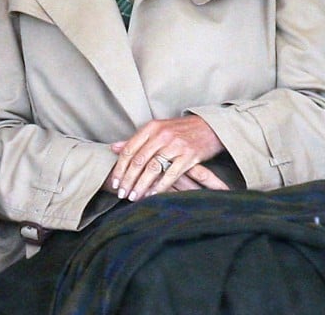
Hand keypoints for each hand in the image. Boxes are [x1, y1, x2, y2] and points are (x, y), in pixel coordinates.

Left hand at [108, 115, 224, 200]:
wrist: (210, 126)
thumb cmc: (182, 130)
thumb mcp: (158, 130)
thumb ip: (136, 140)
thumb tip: (113, 148)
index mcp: (152, 128)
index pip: (129, 150)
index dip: (119, 169)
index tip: (115, 183)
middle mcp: (162, 135)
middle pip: (139, 161)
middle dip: (128, 180)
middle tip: (122, 194)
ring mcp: (176, 145)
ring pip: (153, 168)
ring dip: (141, 185)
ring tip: (134, 197)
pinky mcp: (189, 155)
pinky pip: (171, 174)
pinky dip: (160, 186)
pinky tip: (153, 195)